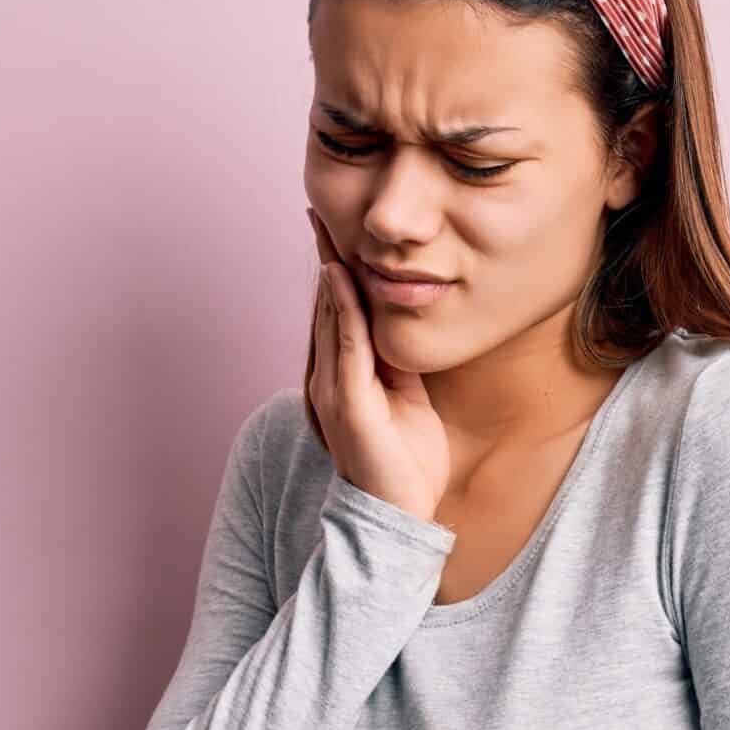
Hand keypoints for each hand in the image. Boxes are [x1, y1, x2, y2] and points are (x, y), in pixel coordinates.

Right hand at [305, 209, 449, 525]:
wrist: (397, 517)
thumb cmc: (405, 464)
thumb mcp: (408, 400)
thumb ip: (399, 364)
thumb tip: (405, 329)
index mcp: (342, 379)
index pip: (336, 315)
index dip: (334, 272)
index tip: (334, 233)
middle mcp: (328, 380)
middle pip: (326, 308)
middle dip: (323, 260)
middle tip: (320, 212)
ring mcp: (332, 391)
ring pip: (330, 319)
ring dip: (329, 273)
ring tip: (328, 231)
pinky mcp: (347, 404)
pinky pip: (345, 345)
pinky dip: (343, 309)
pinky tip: (342, 278)